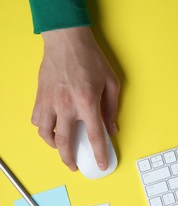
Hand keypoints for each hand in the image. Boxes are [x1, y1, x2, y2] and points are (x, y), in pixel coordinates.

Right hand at [31, 27, 119, 170]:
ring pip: (46, 134)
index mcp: (87, 102)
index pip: (95, 136)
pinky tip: (51, 127)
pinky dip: (43, 128)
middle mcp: (66, 106)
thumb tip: (112, 128)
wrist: (67, 40)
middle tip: (74, 165)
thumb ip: (112, 108)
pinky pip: (37, 119)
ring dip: (53, 146)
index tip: (102, 165)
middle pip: (65, 142)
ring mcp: (50, 102)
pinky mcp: (40, 96)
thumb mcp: (111, 82)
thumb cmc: (91, 59)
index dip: (99, 153)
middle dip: (69, 159)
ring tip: (61, 148)